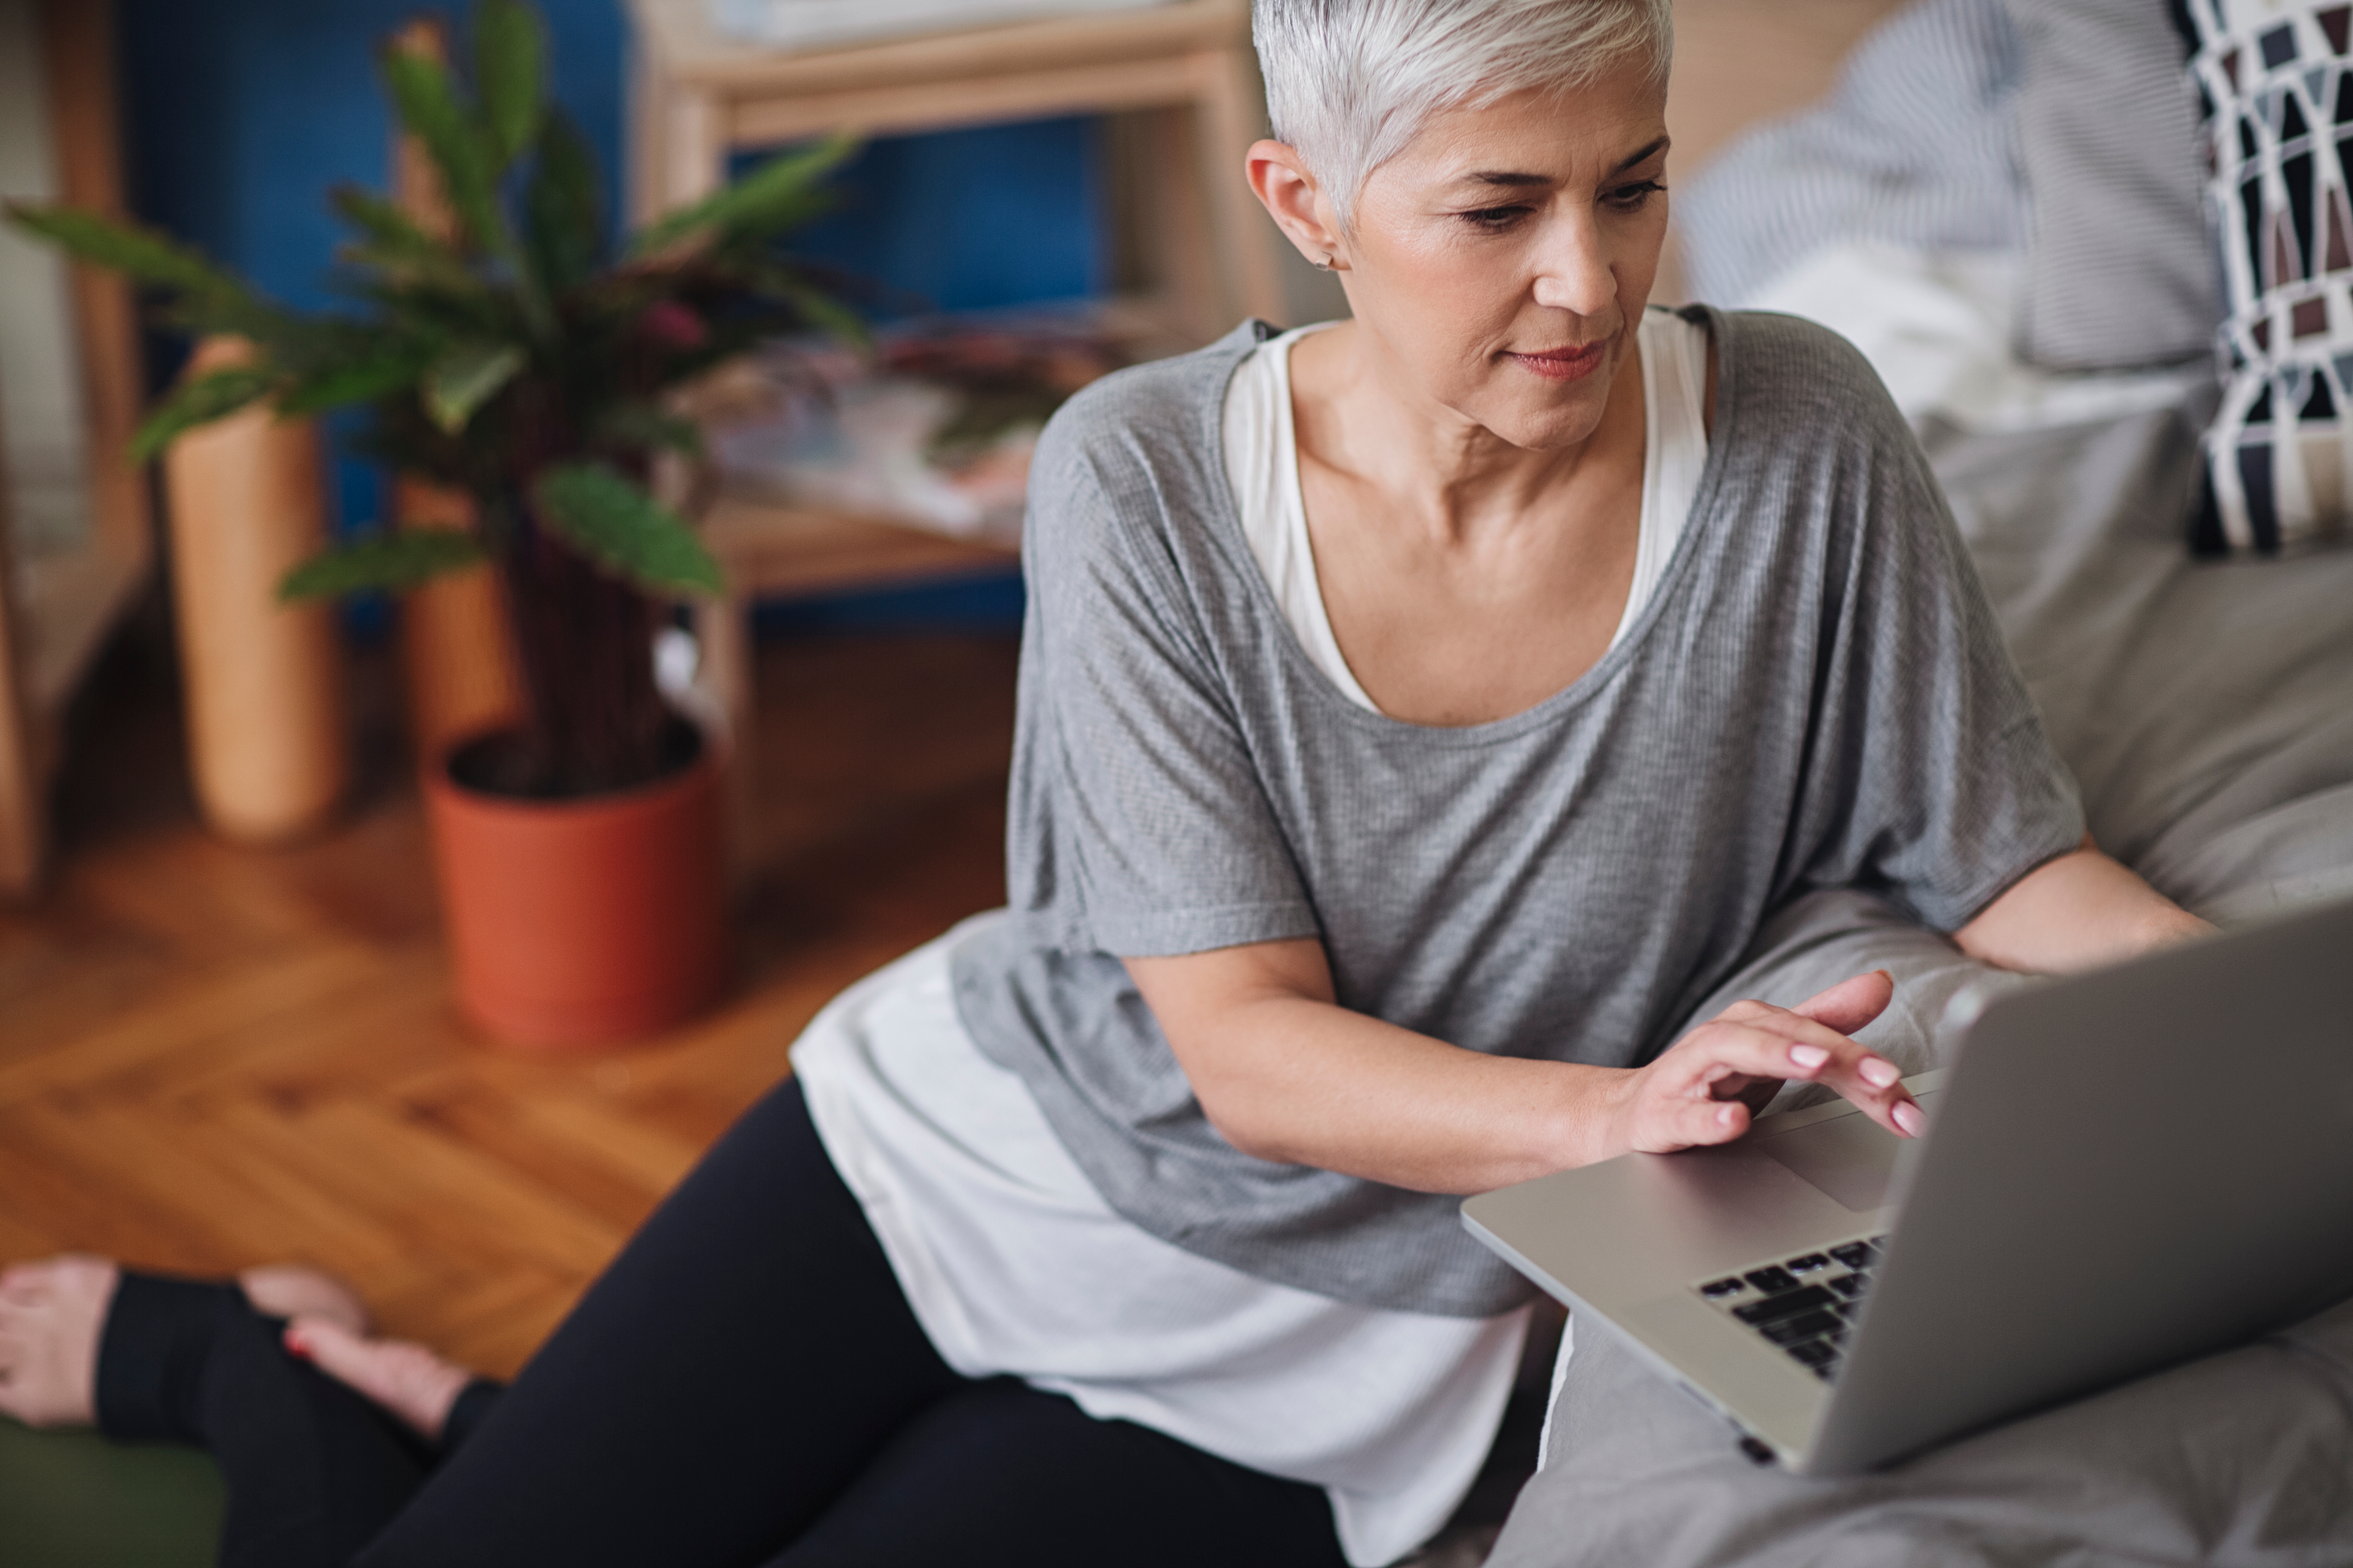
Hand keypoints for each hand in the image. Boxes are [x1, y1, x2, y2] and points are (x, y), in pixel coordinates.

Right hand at [1610, 971, 1922, 1155]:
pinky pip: (1683, 1113)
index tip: (1904, 1088)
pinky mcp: (1659, 1113)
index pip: (1820, 1038)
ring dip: (1774, 1055)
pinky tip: (1735, 1122)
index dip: (1866, 1062)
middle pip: (1783, 1035)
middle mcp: (1722, 1038)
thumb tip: (1880, 981)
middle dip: (1836, 1053)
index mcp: (1755, 1025)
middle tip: (1884, 1077)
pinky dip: (1708, 1117)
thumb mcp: (1771, 1050)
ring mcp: (1688, 1073)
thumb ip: (1825, 1019)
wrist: (1626, 1116)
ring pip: (1730, 1053)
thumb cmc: (1707, 1081)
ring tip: (1817, 1064)